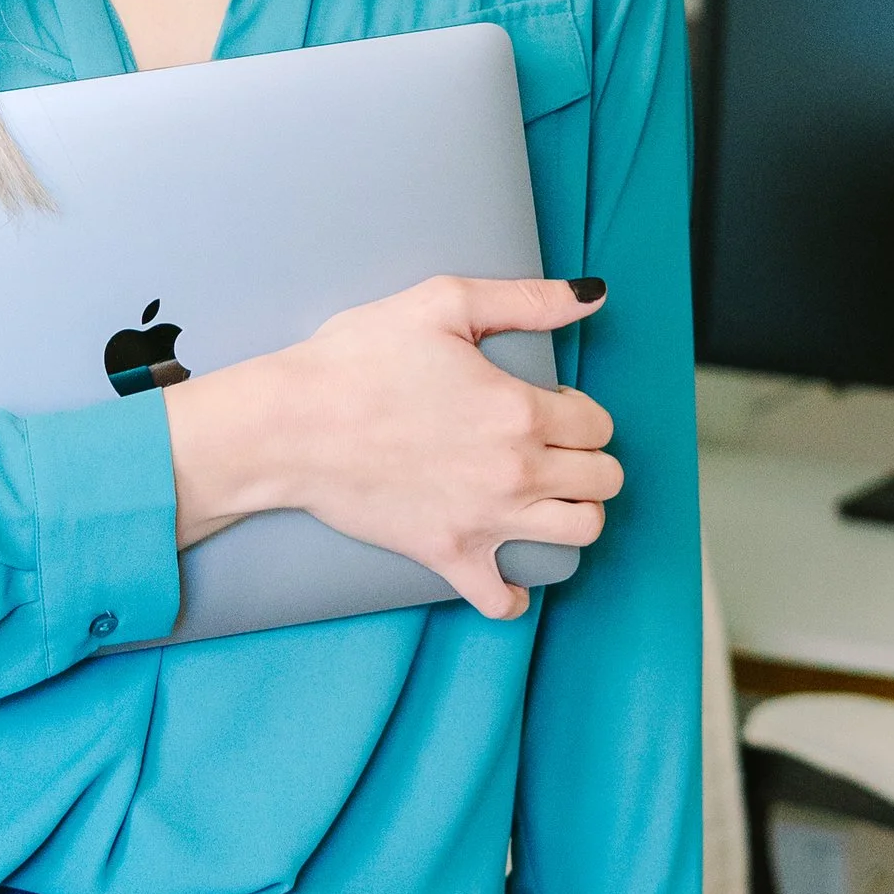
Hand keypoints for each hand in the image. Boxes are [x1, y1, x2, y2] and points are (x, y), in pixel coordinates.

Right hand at [162, 275, 618, 620]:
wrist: (290, 425)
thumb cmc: (357, 358)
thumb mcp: (443, 303)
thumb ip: (527, 299)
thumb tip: (592, 294)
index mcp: (520, 410)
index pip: (598, 425)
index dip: (582, 411)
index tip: (552, 405)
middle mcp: (515, 471)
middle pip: (603, 481)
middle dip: (591, 460)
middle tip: (555, 447)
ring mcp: (485, 519)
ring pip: (579, 533)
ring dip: (575, 514)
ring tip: (547, 497)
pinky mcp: (447, 554)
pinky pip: (503, 600)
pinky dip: (515, 593)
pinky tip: (509, 571)